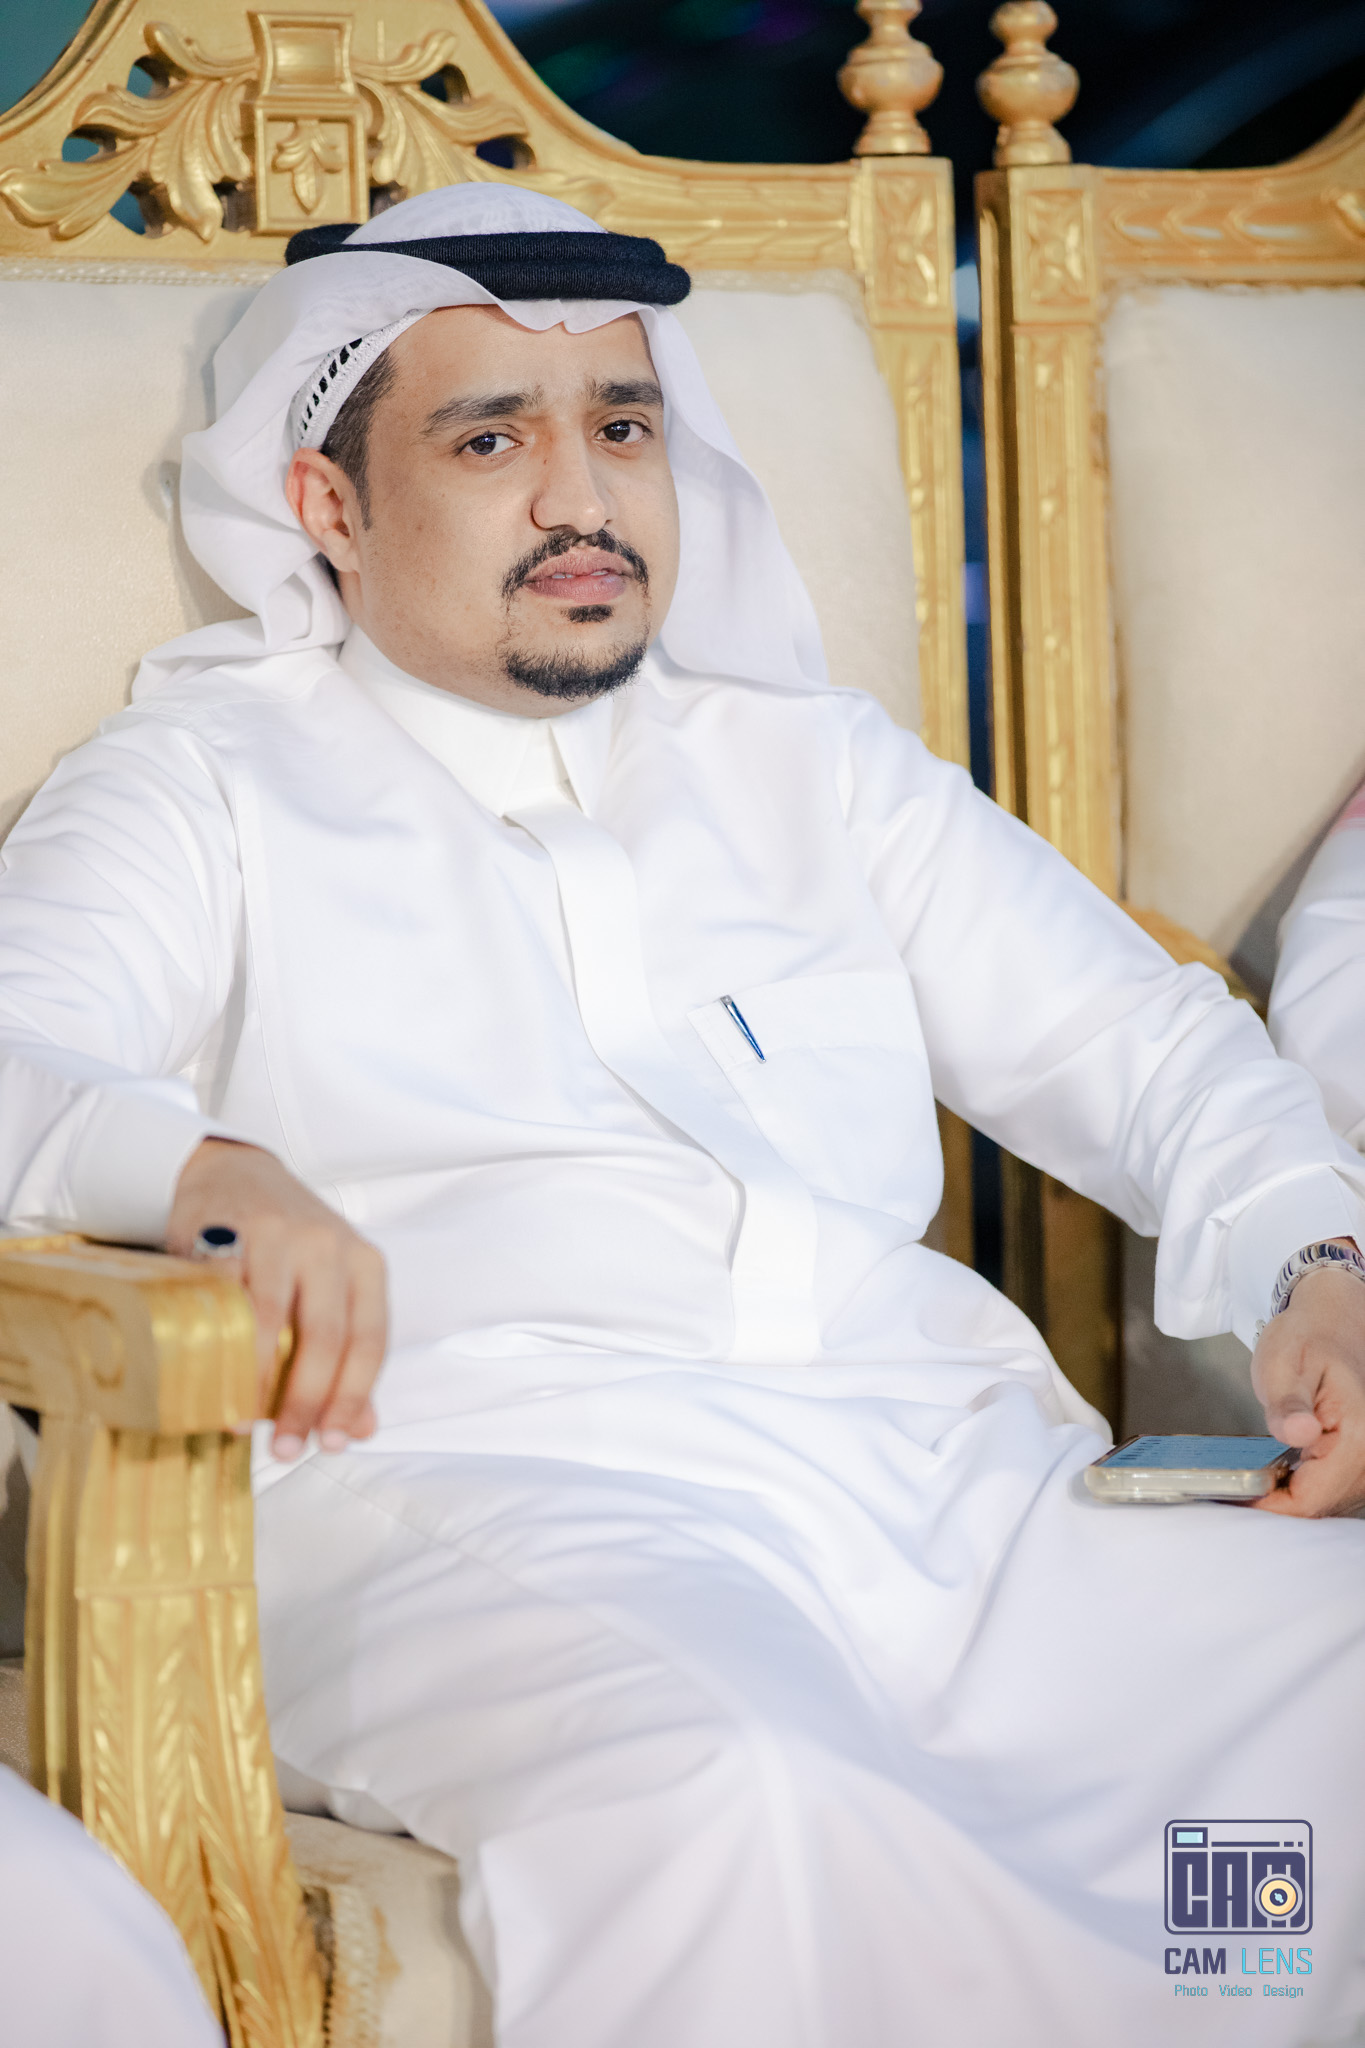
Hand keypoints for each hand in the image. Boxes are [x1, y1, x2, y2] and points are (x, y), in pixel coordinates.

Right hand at [167, 1139, 387, 1460]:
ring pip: (275, 1319)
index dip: (352, 1399)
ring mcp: (280, 1235)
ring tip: (245, 1424)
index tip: (331, 1443)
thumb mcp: (328, 1289)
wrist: (234, 1172)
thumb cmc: (286, 1245)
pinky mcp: (227, 1230)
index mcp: (365, 1264)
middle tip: (286, 1449)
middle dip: (307, 1402)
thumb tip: (361, 1428)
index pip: (370, 1342)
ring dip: (259, 1380)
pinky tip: (214, 1377)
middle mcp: (330, 1246)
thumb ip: (346, 1355)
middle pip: (328, 1336)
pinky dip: (221, 1343)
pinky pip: (227, 1296)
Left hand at [1250, 1257, 1364, 1515]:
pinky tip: (1282, 1469)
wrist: (1335, 1320)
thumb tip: (1299, 1434)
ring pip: (1327, 1503)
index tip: (1235, 1494)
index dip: (1269, 1505)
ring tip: (1261, 1471)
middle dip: (1278, 1501)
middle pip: (1321, 1508)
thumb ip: (1288, 1404)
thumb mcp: (1282, 1363)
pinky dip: (1305, 1485)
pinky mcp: (1361, 1460)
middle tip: (1240, 1483)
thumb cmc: (1308, 1337)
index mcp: (1359, 1436)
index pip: (1312, 1500)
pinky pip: (1332, 1490)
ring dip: (1291, 1495)